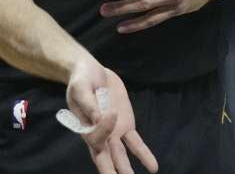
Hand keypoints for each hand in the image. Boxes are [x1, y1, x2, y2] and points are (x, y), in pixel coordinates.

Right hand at [66, 58, 158, 173]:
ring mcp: (113, 132)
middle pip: (104, 159)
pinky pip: (135, 144)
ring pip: (120, 156)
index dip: (105, 129)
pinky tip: (153, 167)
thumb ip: (88, 103)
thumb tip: (98, 118)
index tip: (112, 112)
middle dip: (110, 172)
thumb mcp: (81, 87)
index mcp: (84, 127)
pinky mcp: (126, 126)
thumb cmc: (81, 79)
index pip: (95, 137)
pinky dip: (144, 155)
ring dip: (126, 170)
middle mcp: (99, 134)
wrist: (92, 71)